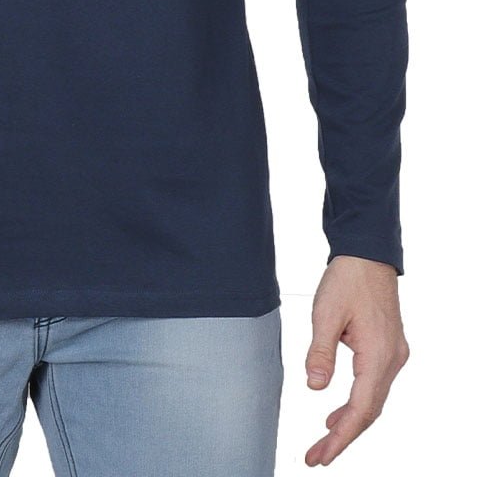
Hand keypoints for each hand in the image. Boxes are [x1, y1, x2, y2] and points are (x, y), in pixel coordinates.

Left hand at [304, 254, 408, 465]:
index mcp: (378, 354)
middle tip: (316, 456)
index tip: (321, 455)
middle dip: (343, 436)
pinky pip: (374, 385)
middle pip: (369, 411)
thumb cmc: (347, 279)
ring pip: (373, 400)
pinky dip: (357, 402)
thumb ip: (320, 352)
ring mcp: (394, 354)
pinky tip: (338, 411)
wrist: (367, 253)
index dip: (340, 437)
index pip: (361, 409)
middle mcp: (392, 359)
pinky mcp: (388, 347)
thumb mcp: (325, 313)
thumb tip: (316, 388)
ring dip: (350, 421)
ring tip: (324, 440)